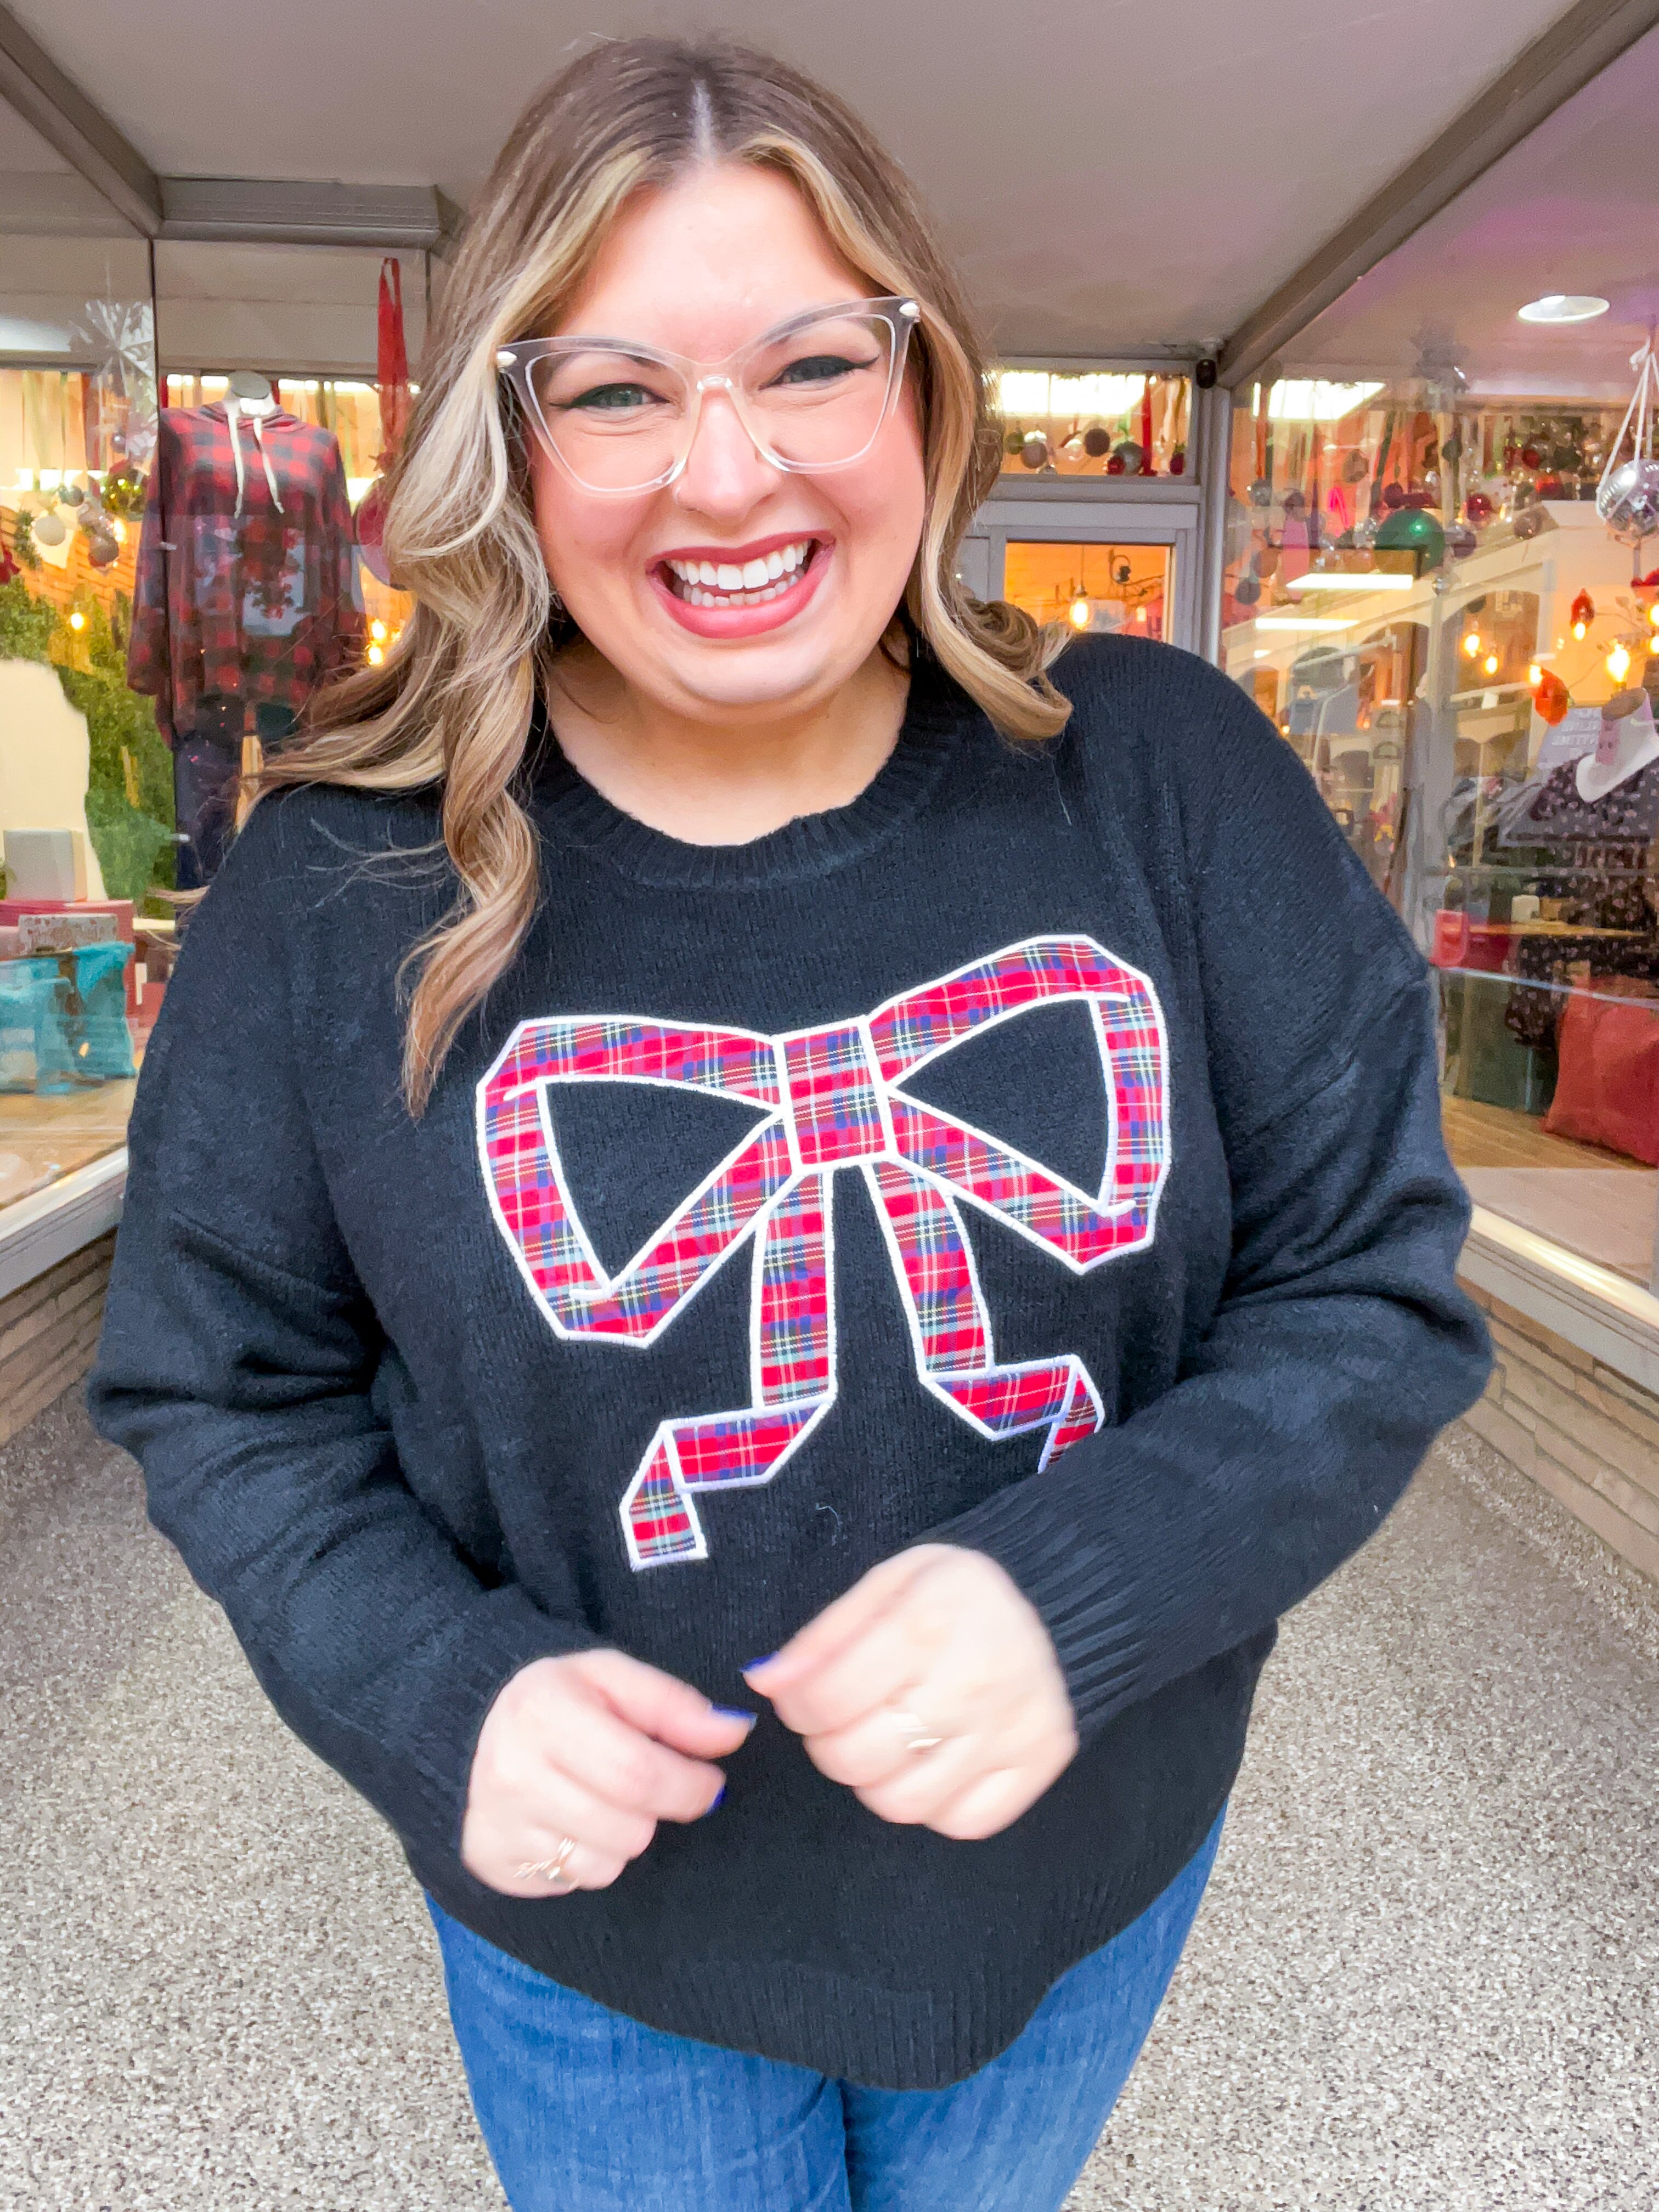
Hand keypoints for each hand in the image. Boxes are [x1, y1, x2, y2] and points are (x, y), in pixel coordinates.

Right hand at [462, 1649, 754, 1896]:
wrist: (471, 1728)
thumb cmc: (559, 1700)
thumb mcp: (612, 1678)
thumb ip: (674, 1705)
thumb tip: (734, 1732)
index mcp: (544, 1711)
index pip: (638, 1772)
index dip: (689, 1784)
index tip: (710, 1781)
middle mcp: (513, 1772)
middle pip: (629, 1826)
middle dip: (662, 1809)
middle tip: (658, 1786)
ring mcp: (500, 1822)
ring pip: (608, 1862)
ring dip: (627, 1835)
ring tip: (607, 1798)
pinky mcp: (494, 1860)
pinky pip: (576, 1880)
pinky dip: (593, 1857)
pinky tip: (576, 1822)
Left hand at [744, 1546, 1076, 1839]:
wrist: (1064, 1602)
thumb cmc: (961, 1594)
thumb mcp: (891, 1582)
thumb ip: (825, 1634)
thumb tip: (766, 1682)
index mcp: (927, 1624)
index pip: (826, 1699)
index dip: (798, 1707)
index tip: (806, 1697)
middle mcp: (971, 1683)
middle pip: (857, 1760)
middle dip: (830, 1746)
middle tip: (842, 1722)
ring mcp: (1008, 1731)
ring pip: (903, 1804)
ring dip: (877, 1780)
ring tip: (887, 1742)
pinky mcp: (1037, 1765)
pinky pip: (961, 1822)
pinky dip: (935, 1804)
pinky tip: (934, 1762)